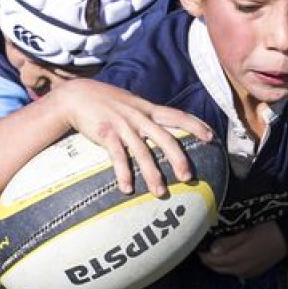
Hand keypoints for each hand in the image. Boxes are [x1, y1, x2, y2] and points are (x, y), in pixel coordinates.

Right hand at [51, 81, 210, 197]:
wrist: (76, 95)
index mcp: (147, 109)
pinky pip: (117, 157)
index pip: (177, 115)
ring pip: (142, 153)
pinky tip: (127, 189)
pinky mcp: (106, 134)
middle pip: (165, 139)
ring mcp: (123, 125)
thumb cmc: (105, 101)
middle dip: (178, 158)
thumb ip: (147, 114)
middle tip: (188, 177)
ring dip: (152, 174)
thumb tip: (163, 126)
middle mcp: (139, 117)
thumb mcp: (131, 103)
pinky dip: (123, 173)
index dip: (196, 125)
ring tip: (160, 193)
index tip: (211, 136)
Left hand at [199, 222, 286, 278]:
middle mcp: (241, 269)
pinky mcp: (255, 272)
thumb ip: (229, 242)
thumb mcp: (247, 231)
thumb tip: (211, 251)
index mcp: (237, 259)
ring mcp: (249, 272)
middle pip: (218, 268)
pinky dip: (228, 265)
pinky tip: (227, 256)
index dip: (203, 254)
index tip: (196, 244)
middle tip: (201, 247)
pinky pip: (236, 271)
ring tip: (212, 251)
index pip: (213, 260)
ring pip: (226, 270)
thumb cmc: (267, 228)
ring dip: (218, 263)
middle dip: (208, 259)